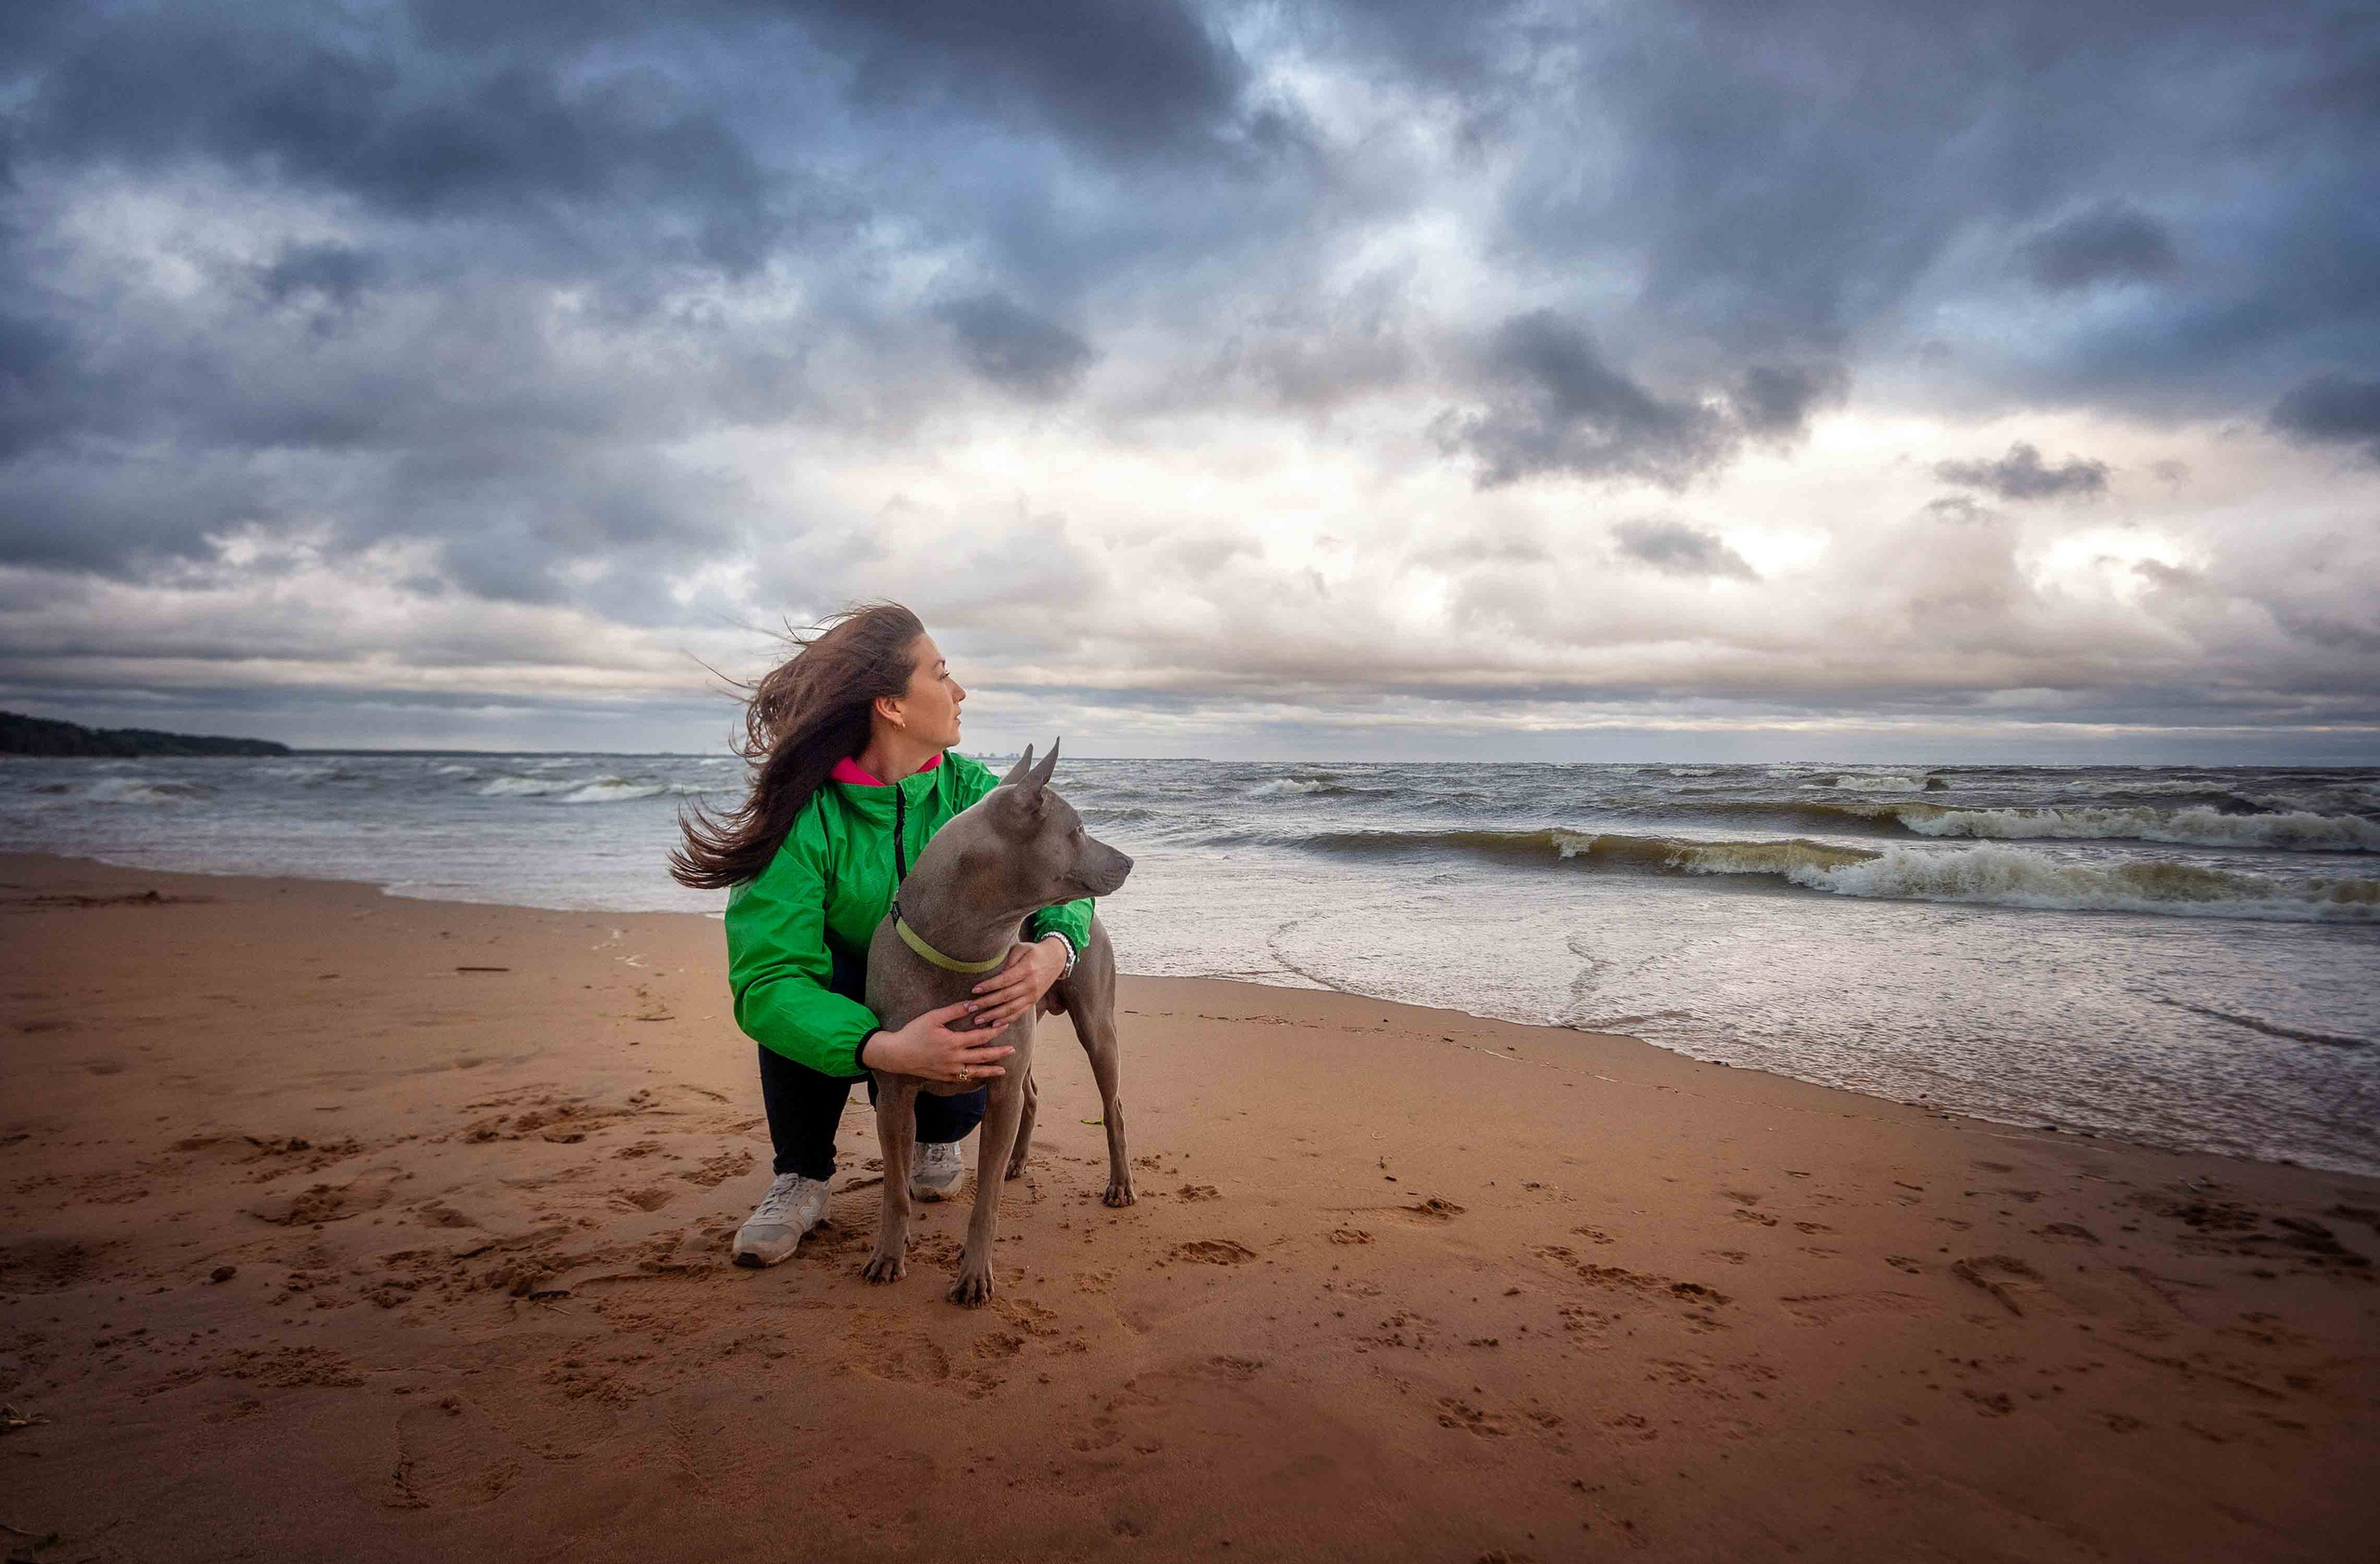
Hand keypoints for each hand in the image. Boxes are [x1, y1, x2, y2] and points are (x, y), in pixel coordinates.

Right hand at [860, 999, 1014, 1084]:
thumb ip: (954, 1010)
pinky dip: (974, 1077)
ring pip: (975, 1071)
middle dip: (999, 1053)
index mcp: (954, 1042)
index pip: (980, 1037)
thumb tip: (973, 1004)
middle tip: (1013, 1050)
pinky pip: (963, 1079)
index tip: (1005, 1025)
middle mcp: (954, 1058)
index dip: (995, 1031)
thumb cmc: (913, 1033)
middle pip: (982, 1056)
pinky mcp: (943, 1077)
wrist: (896, 1054)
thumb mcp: (933, 1017)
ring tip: (1003, 1070)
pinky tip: (980, 1076)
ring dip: (990, 1070)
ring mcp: (949, 1070)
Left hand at [968, 937, 1067, 1030]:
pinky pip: (1019, 1013)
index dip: (989, 986)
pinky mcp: (1033, 1001)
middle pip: (1005, 996)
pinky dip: (1007, 1020)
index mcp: (1026, 969)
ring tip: (978, 1019)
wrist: (1056, 959)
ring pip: (1011, 1008)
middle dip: (986, 1003)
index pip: (1004, 980)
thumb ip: (1009, 960)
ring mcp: (1033, 995)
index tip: (974, 990)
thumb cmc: (1034, 952)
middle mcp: (1030, 985)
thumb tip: (994, 974)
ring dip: (993, 1015)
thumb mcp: (1021, 949)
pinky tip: (995, 1024)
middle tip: (970, 1008)